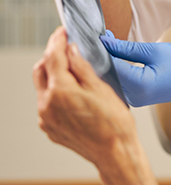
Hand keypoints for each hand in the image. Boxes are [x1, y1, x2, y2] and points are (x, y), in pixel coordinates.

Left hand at [33, 28, 135, 168]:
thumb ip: (82, 66)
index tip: (63, 30)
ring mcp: (46, 118)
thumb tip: (71, 49)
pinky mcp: (50, 128)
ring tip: (74, 69)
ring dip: (54, 74)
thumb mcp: (102, 86)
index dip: (58, 40)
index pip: (53, 56)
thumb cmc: (114, 121)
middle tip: (67, 46)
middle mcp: (47, 105)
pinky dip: (56, 91)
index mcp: (60, 91)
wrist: (115, 153)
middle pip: (41, 70)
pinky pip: (48, 103)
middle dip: (52, 55)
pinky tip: (74, 91)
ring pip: (43, 87)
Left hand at [101, 33, 170, 107]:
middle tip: (94, 38)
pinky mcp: (138, 98)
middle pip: (106, 76)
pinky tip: (112, 55)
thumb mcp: (155, 50)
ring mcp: (135, 100)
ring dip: (105, 62)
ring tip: (102, 44)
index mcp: (140, 86)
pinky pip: (119, 83)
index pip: (110, 66)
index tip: (92, 35)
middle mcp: (134, 97)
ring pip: (111, 81)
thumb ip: (127, 48)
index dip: (99, 50)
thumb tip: (105, 41)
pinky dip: (114, 69)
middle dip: (99, 57)